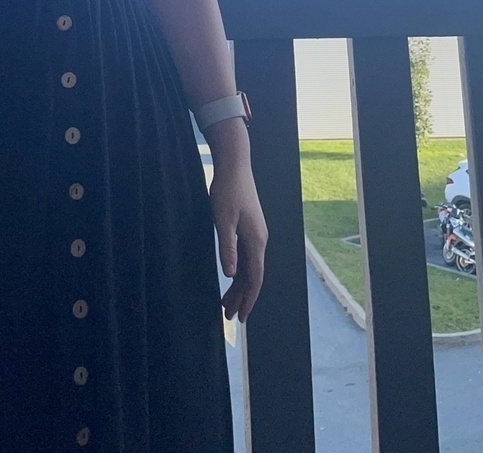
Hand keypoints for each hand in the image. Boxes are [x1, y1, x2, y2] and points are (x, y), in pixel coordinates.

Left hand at [209, 154, 266, 322]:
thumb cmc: (228, 190)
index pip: (255, 278)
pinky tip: (230, 276)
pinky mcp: (248, 227)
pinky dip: (238, 270)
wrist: (235, 164)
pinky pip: (245, 255)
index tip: (241, 318)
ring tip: (226, 303)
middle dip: (241, 297)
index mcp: (256, 241)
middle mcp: (259, 240)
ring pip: (249, 267)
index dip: (248, 299)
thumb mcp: (223, 220)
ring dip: (238, 286)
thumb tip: (232, 275)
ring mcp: (255, 233)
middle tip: (228, 317)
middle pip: (253, 276)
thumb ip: (228, 247)